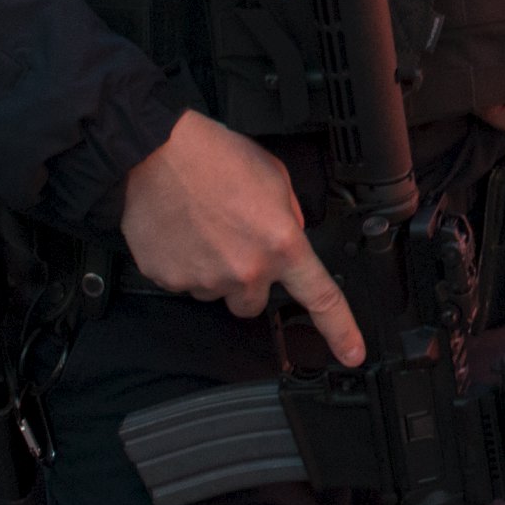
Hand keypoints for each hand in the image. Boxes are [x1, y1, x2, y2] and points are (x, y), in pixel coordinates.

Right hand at [119, 110, 365, 365]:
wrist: (153, 151)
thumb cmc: (213, 156)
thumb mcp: (273, 177)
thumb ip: (289, 215)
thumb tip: (289, 234)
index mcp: (280, 243)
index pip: (321, 297)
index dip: (341, 331)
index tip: (351, 353)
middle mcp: (245, 270)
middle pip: (253, 303)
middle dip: (247, 281)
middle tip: (233, 242)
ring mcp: (204, 279)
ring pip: (215, 291)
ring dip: (213, 270)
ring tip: (202, 228)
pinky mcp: (169, 279)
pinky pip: (182, 282)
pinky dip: (182, 263)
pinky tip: (180, 231)